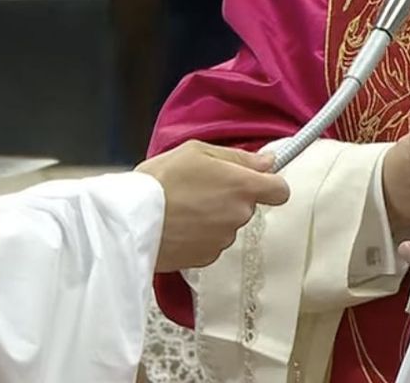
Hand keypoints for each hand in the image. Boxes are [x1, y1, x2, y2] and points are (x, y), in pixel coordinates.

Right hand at [136, 140, 290, 272]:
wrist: (129, 221)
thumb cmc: (160, 180)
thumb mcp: (196, 151)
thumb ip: (238, 158)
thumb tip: (268, 162)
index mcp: (242, 187)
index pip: (280, 191)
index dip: (270, 185)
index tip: (257, 181)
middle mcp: (239, 215)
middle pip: (248, 207)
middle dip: (231, 199)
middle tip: (201, 189)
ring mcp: (224, 239)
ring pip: (229, 225)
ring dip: (214, 218)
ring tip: (184, 208)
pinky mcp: (206, 258)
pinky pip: (212, 243)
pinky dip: (200, 236)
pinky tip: (180, 226)